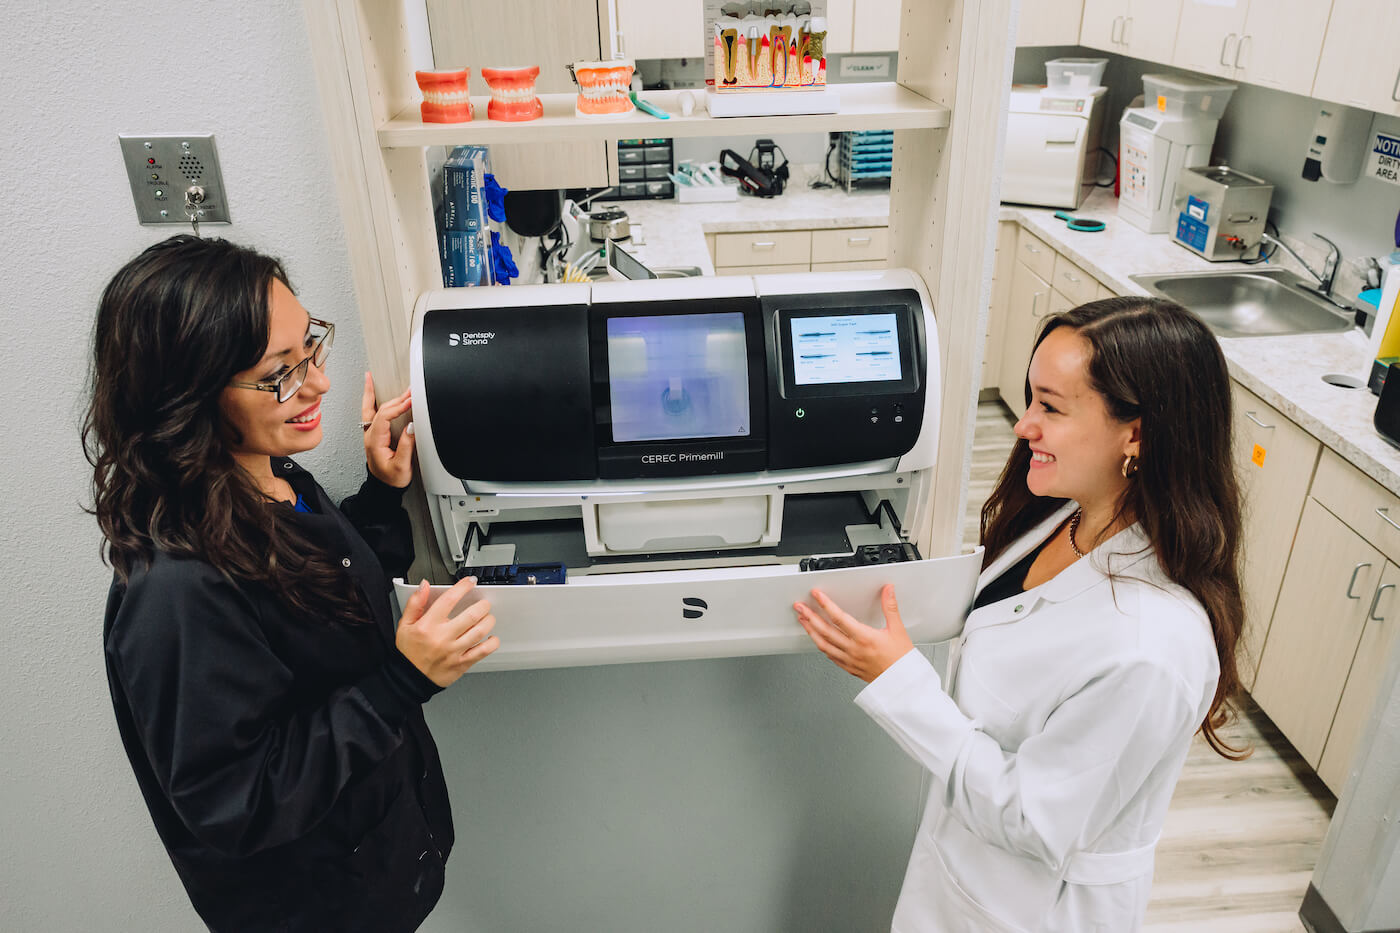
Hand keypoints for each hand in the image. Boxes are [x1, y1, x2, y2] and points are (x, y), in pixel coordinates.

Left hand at [362, 371, 414, 487]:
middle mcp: (370, 435)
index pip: (385, 416)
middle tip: (409, 389)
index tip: (411, 401)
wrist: (384, 488)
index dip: (398, 406)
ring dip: (372, 392)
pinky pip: (371, 413)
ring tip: (372, 378)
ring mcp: (371, 434)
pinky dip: (371, 400)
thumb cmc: (391, 480)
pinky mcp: (376, 434)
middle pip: (379, 409)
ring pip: (369, 408)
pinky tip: (373, 393)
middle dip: (395, 398)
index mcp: (375, 441)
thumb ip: (406, 446)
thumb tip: (411, 426)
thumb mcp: (401, 466)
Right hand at [396, 577, 498, 687]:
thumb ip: (415, 604)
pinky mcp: (462, 663)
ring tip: (487, 617)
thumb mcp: (405, 625)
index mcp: (428, 625)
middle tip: (483, 603)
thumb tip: (424, 586)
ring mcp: (454, 651)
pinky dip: (492, 643)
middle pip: (471, 615)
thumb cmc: (409, 653)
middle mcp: (443, 637)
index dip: (463, 587)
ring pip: (480, 632)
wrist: (410, 679)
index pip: (449, 600)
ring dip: (488, 621)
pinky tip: (491, 637)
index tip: (470, 582)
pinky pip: (483, 652)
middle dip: (482, 605)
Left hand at [794, 584, 912, 683]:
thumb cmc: (901, 660)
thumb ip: (890, 607)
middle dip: (810, 616)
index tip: (817, 595)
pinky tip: (817, 639)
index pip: (839, 618)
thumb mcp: (898, 630)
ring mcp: (849, 660)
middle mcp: (853, 649)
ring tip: (803, 620)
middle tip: (800, 607)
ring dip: (810, 631)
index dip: (826, 604)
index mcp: (864, 638)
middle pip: (825, 631)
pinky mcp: (848, 668)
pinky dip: (820, 645)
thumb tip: (888, 591)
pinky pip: (830, 656)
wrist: (902, 683)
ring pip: (823, 644)